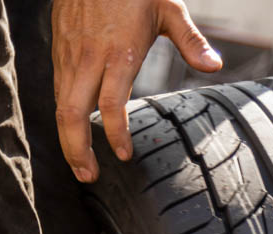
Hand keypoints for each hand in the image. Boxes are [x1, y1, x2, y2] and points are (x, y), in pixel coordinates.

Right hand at [53, 0, 221, 182]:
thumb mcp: (168, 7)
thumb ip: (191, 40)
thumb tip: (215, 65)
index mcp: (118, 51)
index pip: (111, 103)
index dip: (116, 134)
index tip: (124, 155)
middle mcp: (89, 56)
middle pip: (73, 112)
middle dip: (77, 149)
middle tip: (89, 177)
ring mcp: (70, 54)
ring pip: (60, 104)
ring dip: (68, 139)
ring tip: (81, 165)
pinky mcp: (59, 50)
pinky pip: (58, 89)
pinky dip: (64, 115)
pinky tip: (75, 132)